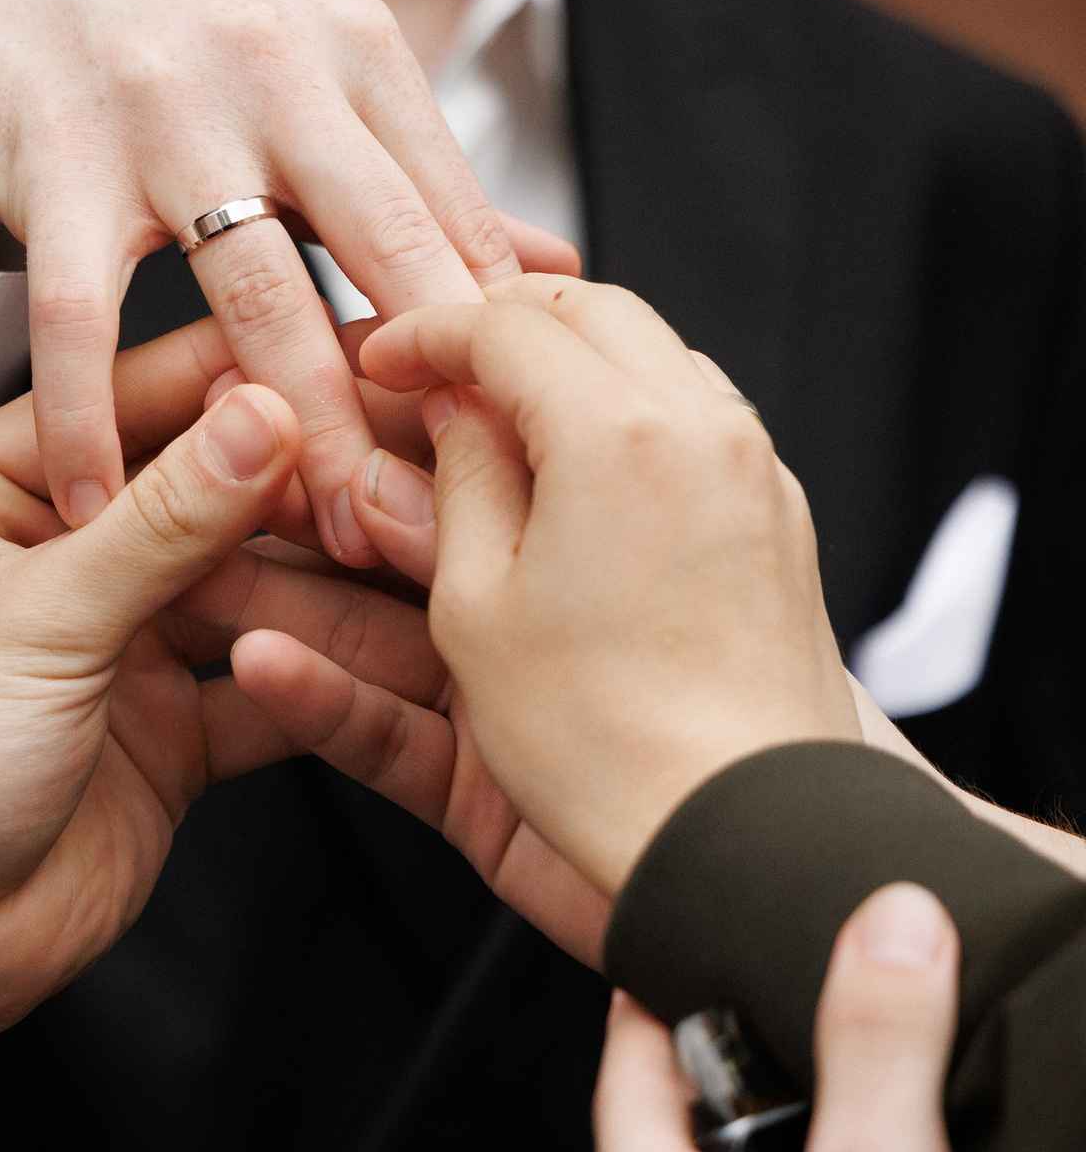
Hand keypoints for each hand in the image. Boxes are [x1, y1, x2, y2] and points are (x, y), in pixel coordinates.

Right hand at [0, 0, 580, 558]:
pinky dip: (86, 422)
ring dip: (285, 428)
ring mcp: (160, 109)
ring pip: (248, 294)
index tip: (512, 463)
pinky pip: (76, 317)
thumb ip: (422, 179)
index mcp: (356, 47)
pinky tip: (97, 505)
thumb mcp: (310, 82)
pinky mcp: (53, 159)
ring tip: (312, 534)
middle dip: (416, 400)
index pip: (452, 217)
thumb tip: (555, 272)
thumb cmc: (174, 50)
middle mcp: (273, 64)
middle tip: (438, 526)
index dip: (488, 350)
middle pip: (381, 255)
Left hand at [0, 321, 397, 1151]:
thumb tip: (260, 416)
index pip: (119, 405)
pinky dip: (323, 668)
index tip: (334, 343)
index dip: (228, 376)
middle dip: (297, 471)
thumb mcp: (37, 621)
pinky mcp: (169, 728)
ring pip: (247, 583)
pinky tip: (390, 642)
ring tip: (419, 531)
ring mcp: (116, 643)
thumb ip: (159, 522)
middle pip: (198, 489)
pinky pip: (265, 680)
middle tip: (402, 439)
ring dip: (328, 570)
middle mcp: (50, 558)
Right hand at [337, 275, 858, 892]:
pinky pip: (695, 428)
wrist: (745, 836)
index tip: (376, 356)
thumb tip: (453, 413)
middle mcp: (702, 433)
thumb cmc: (603, 745)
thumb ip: (457, 482)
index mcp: (618, 434)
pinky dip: (626, 418)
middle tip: (433, 358)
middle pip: (593, 315)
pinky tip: (577, 470)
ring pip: (653, 360)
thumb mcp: (474, 606)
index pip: (504, 326)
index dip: (424, 331)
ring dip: (571, 363)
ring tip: (498, 411)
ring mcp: (750, 480)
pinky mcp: (774, 532)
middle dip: (504, 321)